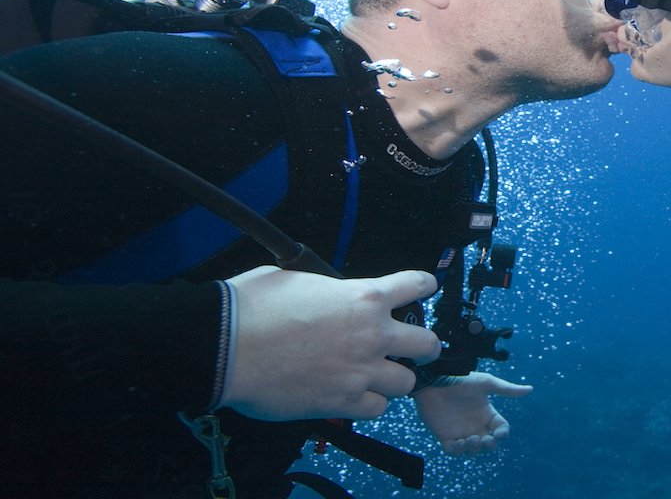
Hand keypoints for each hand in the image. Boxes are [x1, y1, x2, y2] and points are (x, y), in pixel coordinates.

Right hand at [222, 266, 440, 420]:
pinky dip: (369, 403)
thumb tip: (332, 296)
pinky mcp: (343, 402)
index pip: (416, 286)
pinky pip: (377, 408)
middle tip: (414, 349)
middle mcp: (373, 334)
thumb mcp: (300, 280)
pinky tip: (356, 396)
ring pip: (406, 383)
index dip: (423, 287)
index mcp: (364, 296)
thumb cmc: (253, 308)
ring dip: (394, 379)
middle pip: (427, 344)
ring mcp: (361, 371)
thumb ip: (331, 291)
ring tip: (378, 377)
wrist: (226, 346)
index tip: (423, 289)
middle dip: (423, 346)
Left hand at [414, 372, 532, 454]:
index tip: (499, 433)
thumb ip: (507, 389)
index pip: (501, 428)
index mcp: (487, 413)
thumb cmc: (461, 380)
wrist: (434, 382)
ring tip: (470, 439)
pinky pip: (454, 451)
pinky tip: (459, 443)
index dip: (503, 432)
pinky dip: (458, 451)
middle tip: (484, 439)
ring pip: (473, 449)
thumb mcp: (485, 383)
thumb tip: (530, 389)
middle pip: (489, 443)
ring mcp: (461, 431)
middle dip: (489, 445)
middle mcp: (475, 424)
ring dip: (474, 448)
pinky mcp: (445, 436)